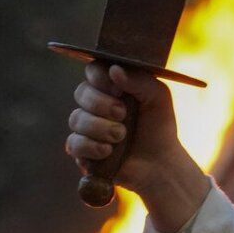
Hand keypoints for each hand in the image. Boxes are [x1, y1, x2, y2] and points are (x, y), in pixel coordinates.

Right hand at [67, 63, 208, 230]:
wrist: (160, 163)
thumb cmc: (160, 126)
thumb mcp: (158, 97)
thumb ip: (140, 80)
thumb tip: (113, 69)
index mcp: (112, 87)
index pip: (93, 70)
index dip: (100, 77)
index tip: (118, 89)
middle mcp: (96, 104)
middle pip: (81, 92)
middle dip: (101, 104)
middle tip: (123, 114)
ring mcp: (87, 127)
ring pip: (76, 118)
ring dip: (100, 127)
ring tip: (121, 136)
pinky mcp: (83, 151)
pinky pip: (73, 143)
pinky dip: (91, 146)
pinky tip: (108, 151)